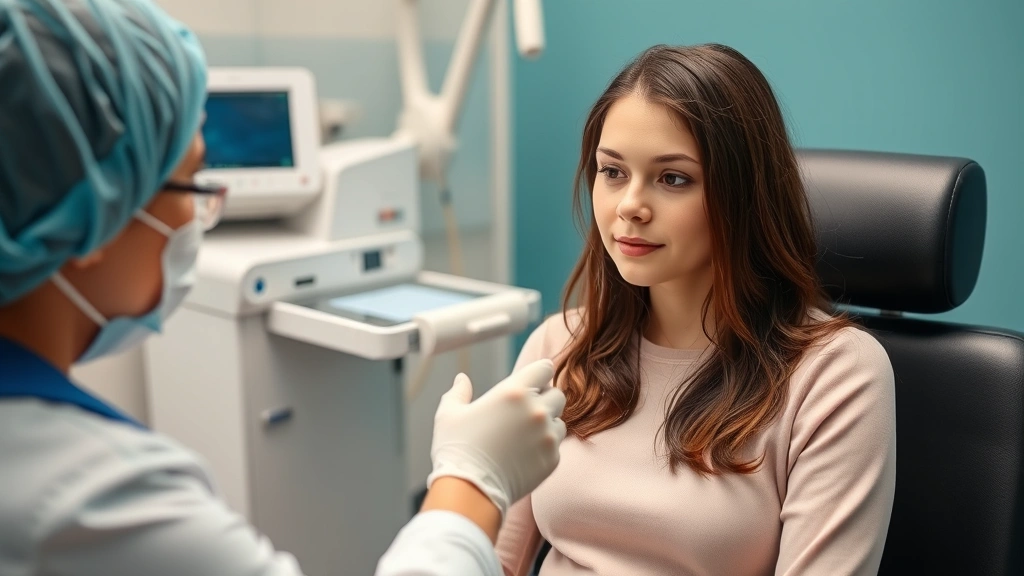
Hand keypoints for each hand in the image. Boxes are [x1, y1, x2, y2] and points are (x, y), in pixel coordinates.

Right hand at [427, 359, 566, 517]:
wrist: (469, 491)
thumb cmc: (456, 450)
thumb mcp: (449, 414)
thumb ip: (458, 392)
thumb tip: (461, 378)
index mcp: (514, 392)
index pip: (545, 368)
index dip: (537, 374)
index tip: (529, 384)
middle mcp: (536, 410)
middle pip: (557, 394)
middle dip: (544, 399)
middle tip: (524, 412)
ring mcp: (547, 436)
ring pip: (559, 421)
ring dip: (547, 424)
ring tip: (523, 436)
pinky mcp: (552, 459)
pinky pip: (556, 446)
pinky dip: (545, 447)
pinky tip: (524, 454)